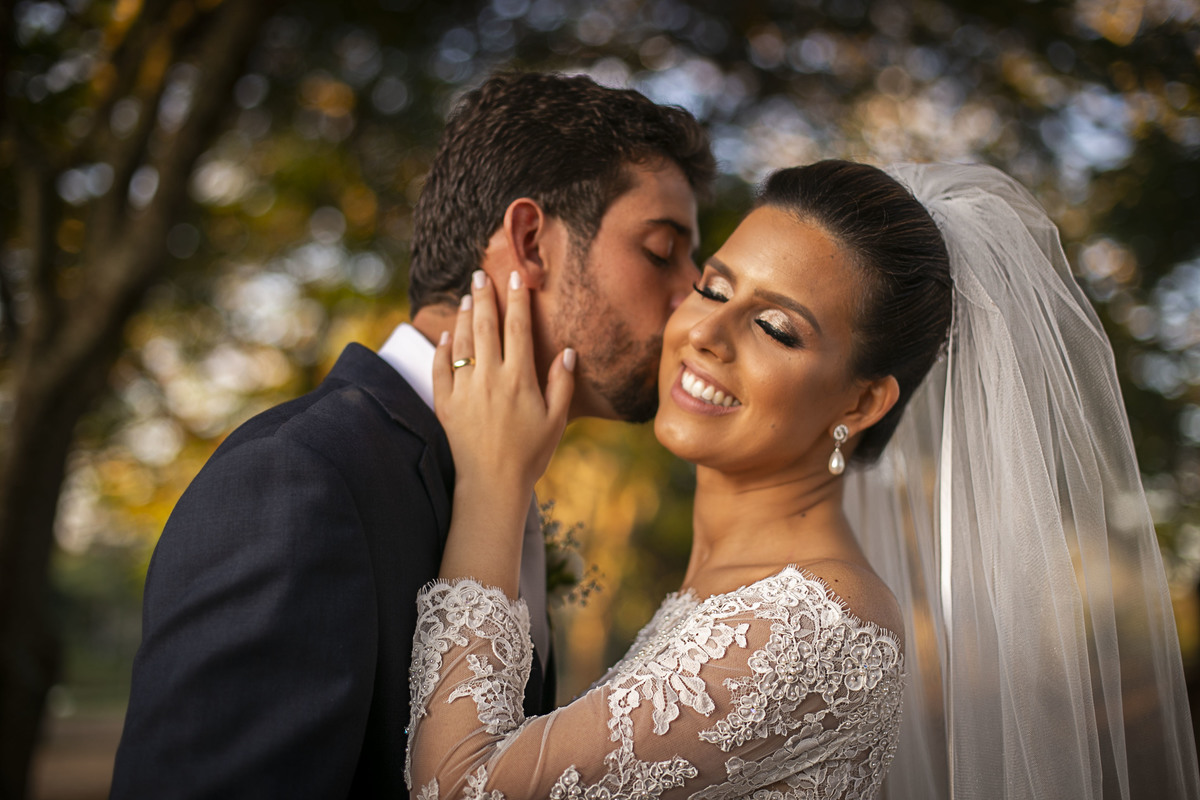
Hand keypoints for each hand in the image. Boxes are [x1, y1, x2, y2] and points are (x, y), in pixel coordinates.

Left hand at [433, 270, 574, 499]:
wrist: (491, 485)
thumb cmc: (529, 455)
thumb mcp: (556, 420)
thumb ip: (562, 383)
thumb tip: (568, 351)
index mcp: (519, 379)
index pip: (518, 328)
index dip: (517, 299)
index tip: (516, 277)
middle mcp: (489, 378)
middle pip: (485, 327)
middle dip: (484, 297)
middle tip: (480, 274)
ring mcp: (464, 390)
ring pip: (461, 343)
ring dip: (463, 316)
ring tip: (466, 298)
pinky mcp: (445, 405)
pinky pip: (440, 370)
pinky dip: (441, 350)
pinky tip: (445, 336)